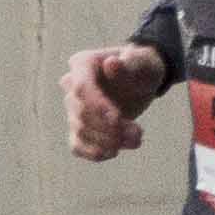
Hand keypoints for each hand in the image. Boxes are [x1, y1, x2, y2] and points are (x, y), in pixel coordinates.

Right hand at [62, 43, 168, 161]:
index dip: (97, 106)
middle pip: (81, 113)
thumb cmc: (141, 67)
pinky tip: (113, 152)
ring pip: (81, 130)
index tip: (118, 118)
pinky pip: (77, 145)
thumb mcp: (142, 62)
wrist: (142, 80)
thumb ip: (129, 63)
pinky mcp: (81, 126)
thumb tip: (111, 64)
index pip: (81, 88)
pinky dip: (93, 152)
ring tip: (137, 139)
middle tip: (138, 132)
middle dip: (109, 127)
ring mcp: (74, 108)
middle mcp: (71, 86)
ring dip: (108, 141)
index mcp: (82, 64)